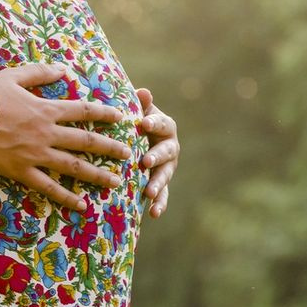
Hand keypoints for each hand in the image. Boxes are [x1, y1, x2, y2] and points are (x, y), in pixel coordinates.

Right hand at [0, 63, 132, 211]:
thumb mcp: (14, 75)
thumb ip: (40, 72)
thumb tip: (63, 68)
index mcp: (46, 109)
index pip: (83, 111)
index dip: (104, 114)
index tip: (121, 117)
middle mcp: (47, 133)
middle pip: (86, 141)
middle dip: (110, 148)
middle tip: (128, 155)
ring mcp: (36, 155)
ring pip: (74, 167)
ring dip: (97, 175)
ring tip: (116, 182)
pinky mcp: (22, 172)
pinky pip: (49, 187)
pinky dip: (66, 196)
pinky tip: (82, 205)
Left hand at [135, 88, 179, 218]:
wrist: (140, 138)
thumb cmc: (136, 121)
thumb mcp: (139, 111)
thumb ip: (141, 104)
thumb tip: (142, 92)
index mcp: (166, 126)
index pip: (162, 123)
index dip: (153, 123)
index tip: (142, 124)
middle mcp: (171, 147)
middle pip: (167, 152)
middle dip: (157, 157)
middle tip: (146, 162)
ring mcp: (168, 166)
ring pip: (165, 175)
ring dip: (158, 184)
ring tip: (149, 193)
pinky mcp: (162, 183)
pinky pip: (163, 195)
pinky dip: (160, 204)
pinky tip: (153, 214)